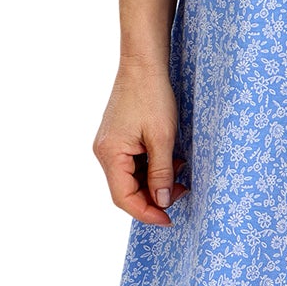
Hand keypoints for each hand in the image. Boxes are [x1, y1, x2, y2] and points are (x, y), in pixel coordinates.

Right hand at [92, 59, 188, 226]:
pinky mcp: (117, 138)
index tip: (169, 220)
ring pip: (131, 177)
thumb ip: (161, 173)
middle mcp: (104, 152)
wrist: (143, 65)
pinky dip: (151, 167)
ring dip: (154, 181)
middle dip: (154, 197)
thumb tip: (163, 202)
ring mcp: (110, 145)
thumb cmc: (152, 96)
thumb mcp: (163, 138)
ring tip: (179, 173)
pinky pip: (132, 163)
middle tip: (182, 193)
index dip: (147, 213)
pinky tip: (170, 162)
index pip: (124, 198)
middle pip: (126, 190)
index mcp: (110, 154)